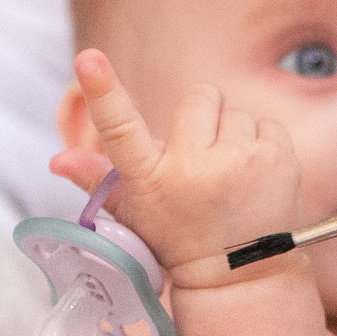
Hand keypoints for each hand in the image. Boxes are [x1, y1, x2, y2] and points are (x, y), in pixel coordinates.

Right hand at [54, 50, 301, 276]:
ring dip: (231, 137)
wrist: (242, 278)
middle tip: (203, 163)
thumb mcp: (133, 215)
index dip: (102, 90)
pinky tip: (254, 178)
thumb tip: (57, 160)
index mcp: (151, 180)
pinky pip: (265, 124)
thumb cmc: (180, 239)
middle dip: (200, 121)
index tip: (87, 57)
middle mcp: (194, 169)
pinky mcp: (278, 159)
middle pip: (196, 97)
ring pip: (233, 112)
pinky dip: (261, 145)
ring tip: (230, 178)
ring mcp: (239, 162)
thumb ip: (97, 179)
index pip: (120, 129)